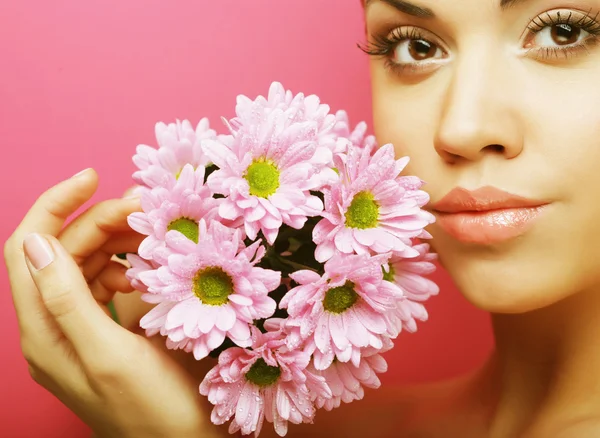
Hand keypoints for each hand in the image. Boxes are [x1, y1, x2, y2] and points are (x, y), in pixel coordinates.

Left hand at [4, 168, 224, 437]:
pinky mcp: (106, 332)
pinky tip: (149, 270)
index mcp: (44, 331)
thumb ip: (66, 300)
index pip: (26, 248)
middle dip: (100, 221)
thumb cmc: (152, 410)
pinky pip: (106, 284)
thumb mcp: (109, 355)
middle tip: (147, 209)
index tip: (93, 176)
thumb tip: (36, 240)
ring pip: (86, 264)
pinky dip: (127, 266)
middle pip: (62, 252)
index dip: (54, 205)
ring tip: (155, 235)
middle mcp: (53, 327)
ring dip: (116, 241)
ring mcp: (80, 330)